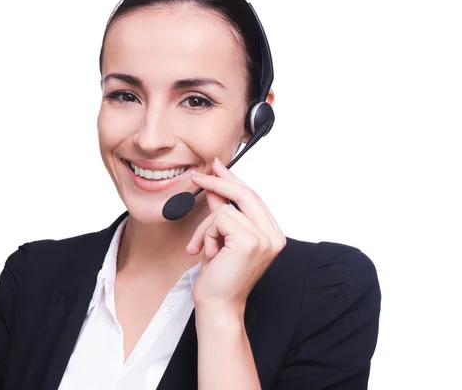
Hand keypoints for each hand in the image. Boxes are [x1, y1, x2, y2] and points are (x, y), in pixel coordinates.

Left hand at [186, 157, 285, 314]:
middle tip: (197, 178)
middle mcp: (274, 236)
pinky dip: (206, 234)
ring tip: (203, 248)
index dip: (234, 180)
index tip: (218, 166)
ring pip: (226, 209)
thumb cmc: (219, 278)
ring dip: (206, 227)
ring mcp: (265, 239)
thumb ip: (221, 212)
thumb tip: (215, 187)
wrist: (217, 306)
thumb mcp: (219, 238)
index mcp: (271, 234)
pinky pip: (219, 219)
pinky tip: (209, 253)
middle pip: (246, 194)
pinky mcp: (250, 242)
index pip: (253, 198)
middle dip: (219, 183)